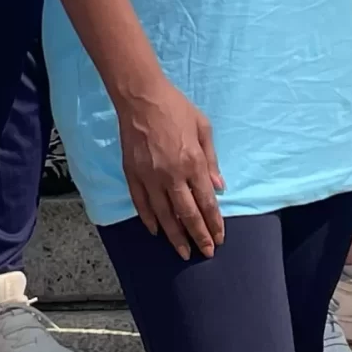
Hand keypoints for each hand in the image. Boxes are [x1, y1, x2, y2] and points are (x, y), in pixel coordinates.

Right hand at [117, 77, 226, 257]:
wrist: (142, 98)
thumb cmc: (176, 108)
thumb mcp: (203, 128)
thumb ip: (212, 160)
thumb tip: (219, 188)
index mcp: (193, 163)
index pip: (206, 202)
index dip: (214, 224)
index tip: (219, 239)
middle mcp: (172, 175)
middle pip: (187, 214)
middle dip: (198, 236)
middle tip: (206, 253)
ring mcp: (150, 177)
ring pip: (164, 215)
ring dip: (175, 236)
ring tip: (183, 252)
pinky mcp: (132, 174)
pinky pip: (141, 204)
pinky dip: (149, 220)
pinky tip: (156, 231)